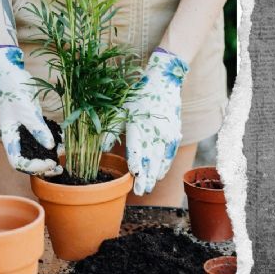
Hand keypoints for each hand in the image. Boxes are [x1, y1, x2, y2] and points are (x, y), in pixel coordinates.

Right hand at [0, 45, 62, 176]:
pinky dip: (52, 142)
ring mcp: (23, 131)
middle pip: (27, 160)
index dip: (33, 167)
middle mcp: (15, 137)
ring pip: (35, 151)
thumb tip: (50, 147)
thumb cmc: (14, 89)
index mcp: (9, 136)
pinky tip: (63, 142)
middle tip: (59, 167)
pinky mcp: (32, 123)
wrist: (11, 72)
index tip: (50, 163)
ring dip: (49, 156)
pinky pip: (42, 138)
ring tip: (62, 156)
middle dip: (43, 166)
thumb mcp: (27, 110)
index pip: (18, 162)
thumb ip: (38, 129)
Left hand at [123, 48, 188, 194]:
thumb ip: (111, 131)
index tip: (134, 176)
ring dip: (156, 174)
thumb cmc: (137, 96)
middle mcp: (153, 131)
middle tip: (141, 192)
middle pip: (150, 159)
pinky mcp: (174, 133)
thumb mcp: (120, 109)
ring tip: (149, 187)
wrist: (164, 82)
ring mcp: (166, 133)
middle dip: (146, 177)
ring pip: (161, 159)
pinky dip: (165, 165)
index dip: (136, 163)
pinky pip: (170, 154)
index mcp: (138, 124)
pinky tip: (160, 174)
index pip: (137, 148)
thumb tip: (100, 149)